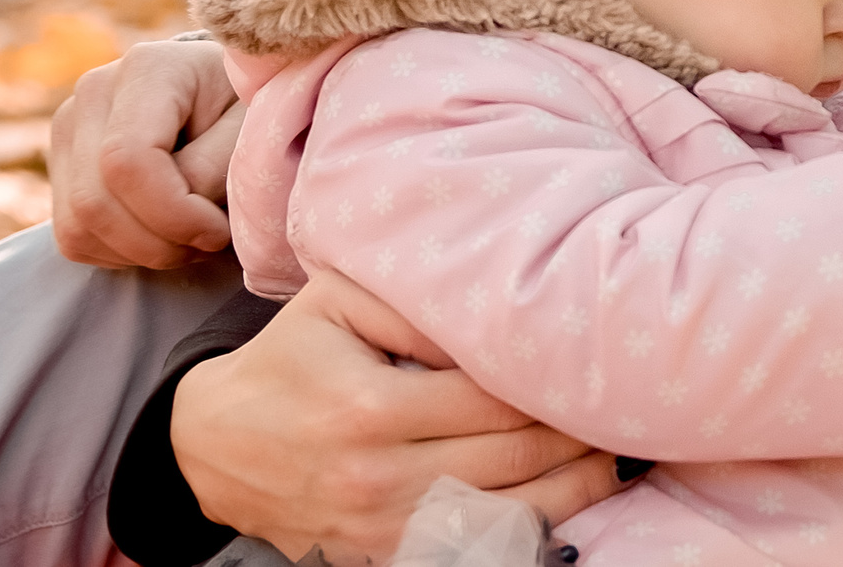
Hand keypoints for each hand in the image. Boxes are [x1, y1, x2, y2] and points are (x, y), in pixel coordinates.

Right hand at [50, 37, 242, 267]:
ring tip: (192, 240)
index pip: (128, 160)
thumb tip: (183, 204)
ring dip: (141, 252)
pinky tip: (163, 234)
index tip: (218, 231)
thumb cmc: (247, 107)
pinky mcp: (61, 167)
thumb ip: (218, 164)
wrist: (226, 95)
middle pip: (95, 201)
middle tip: (211, 241)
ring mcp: (69, 130)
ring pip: (77, 226)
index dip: (171, 213)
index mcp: (148, 68)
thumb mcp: (253, 125)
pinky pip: (73, 237)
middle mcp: (94, 94)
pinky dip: (121, 253)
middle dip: (158, 242)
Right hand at [174, 269, 623, 566]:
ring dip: (576, 486)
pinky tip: (571, 496)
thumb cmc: (290, 358)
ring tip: (619, 451)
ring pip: (507, 514)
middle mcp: (378, 477)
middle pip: (515, 458)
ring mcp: (380, 528)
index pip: (495, 396)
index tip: (599, 355)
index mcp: (371, 407)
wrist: (212, 446)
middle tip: (629, 401)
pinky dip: (529, 526)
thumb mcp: (336, 302)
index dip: (554, 378)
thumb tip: (494, 306)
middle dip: (580, 430)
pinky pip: (471, 546)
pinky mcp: (378, 557)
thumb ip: (416, 301)